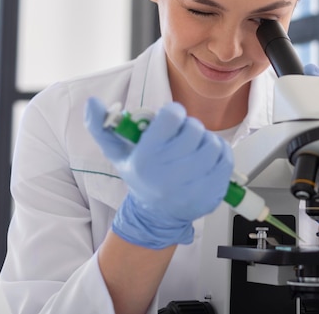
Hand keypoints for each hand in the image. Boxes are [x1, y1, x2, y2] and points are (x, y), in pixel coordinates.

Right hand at [85, 97, 233, 248]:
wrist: (156, 216)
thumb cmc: (141, 178)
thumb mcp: (118, 153)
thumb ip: (102, 126)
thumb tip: (92, 102)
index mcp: (147, 158)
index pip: (172, 117)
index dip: (173, 113)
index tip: (171, 119)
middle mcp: (170, 172)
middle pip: (194, 129)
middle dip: (190, 127)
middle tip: (183, 135)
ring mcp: (194, 184)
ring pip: (212, 143)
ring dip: (206, 140)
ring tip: (195, 148)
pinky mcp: (212, 192)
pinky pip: (226, 159)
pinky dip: (220, 153)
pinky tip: (208, 158)